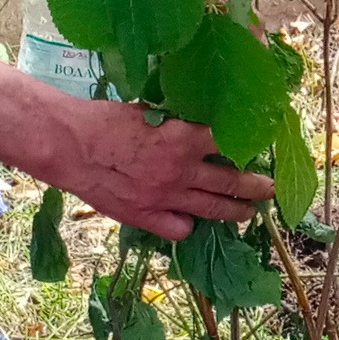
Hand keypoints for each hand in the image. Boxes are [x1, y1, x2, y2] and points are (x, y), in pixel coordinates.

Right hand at [40, 95, 272, 240]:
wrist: (68, 145)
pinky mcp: (145, 216)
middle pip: (231, 181)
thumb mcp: (147, 110)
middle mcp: (182, 171)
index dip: (246, 145)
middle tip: (270, 187)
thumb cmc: (103, 119)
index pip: (229, 143)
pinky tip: (191, 223)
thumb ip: (175, 122)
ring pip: (212, 209)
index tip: (257, 146)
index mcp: (184, 138)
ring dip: (236, 211)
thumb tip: (195, 122)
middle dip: (256, 186)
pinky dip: (188, 226)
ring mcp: (165, 198)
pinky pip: (179, 229)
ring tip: (250, 213)